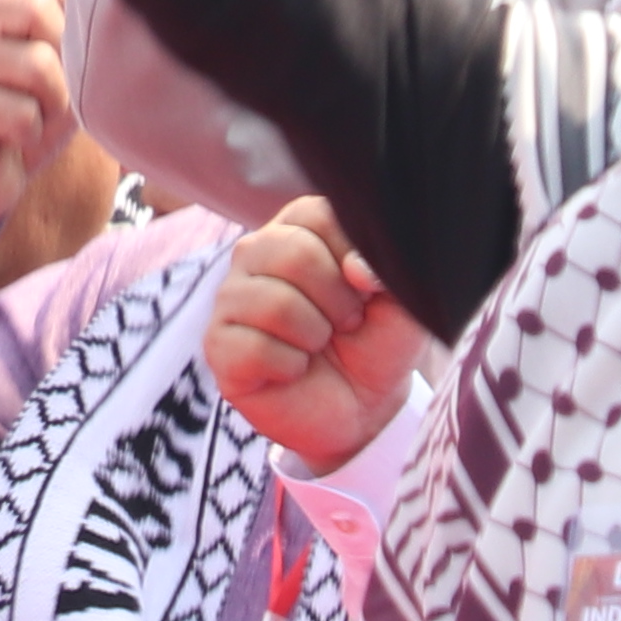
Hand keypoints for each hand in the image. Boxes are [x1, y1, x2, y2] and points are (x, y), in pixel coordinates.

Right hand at [202, 202, 420, 468]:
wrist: (360, 406)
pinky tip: (293, 369)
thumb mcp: (402, 300)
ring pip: (275, 303)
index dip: (352, 255)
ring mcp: (230, 298)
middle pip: (294, 254)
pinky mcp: (217, 344)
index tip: (366, 288)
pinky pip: (256, 348)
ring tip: (318, 345)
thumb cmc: (375, 342)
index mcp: (298, 229)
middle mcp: (256, 253)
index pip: (317, 214)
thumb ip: (390, 269)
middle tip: (346, 322)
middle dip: (338, 300)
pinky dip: (291, 367)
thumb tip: (356, 270)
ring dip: (315, 335)